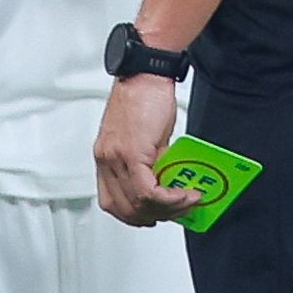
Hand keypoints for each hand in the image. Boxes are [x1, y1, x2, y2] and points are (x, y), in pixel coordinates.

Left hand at [95, 69, 199, 225]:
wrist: (144, 75)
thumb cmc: (144, 99)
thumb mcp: (145, 140)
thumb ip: (151, 164)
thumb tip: (168, 184)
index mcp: (105, 158)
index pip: (112, 202)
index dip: (135, 215)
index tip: (156, 214)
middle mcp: (106, 160)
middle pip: (125, 208)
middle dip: (155, 216)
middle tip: (178, 211)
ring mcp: (116, 158)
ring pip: (138, 203)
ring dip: (167, 209)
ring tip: (187, 201)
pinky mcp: (131, 153)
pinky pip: (148, 191)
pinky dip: (170, 199)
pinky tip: (185, 194)